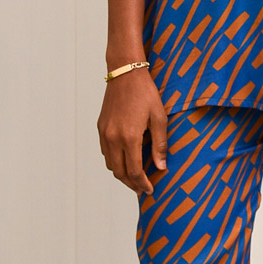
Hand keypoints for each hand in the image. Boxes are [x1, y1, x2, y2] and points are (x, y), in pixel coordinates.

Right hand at [98, 70, 167, 196]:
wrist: (125, 73)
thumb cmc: (145, 93)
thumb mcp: (159, 117)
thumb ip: (160, 144)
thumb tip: (161, 167)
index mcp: (129, 137)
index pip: (134, 171)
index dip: (142, 184)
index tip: (150, 190)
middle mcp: (113, 138)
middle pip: (119, 172)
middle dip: (131, 184)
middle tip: (142, 190)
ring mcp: (104, 133)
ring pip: (110, 164)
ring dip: (121, 174)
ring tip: (134, 178)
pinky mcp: (101, 127)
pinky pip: (105, 152)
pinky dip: (114, 161)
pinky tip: (125, 161)